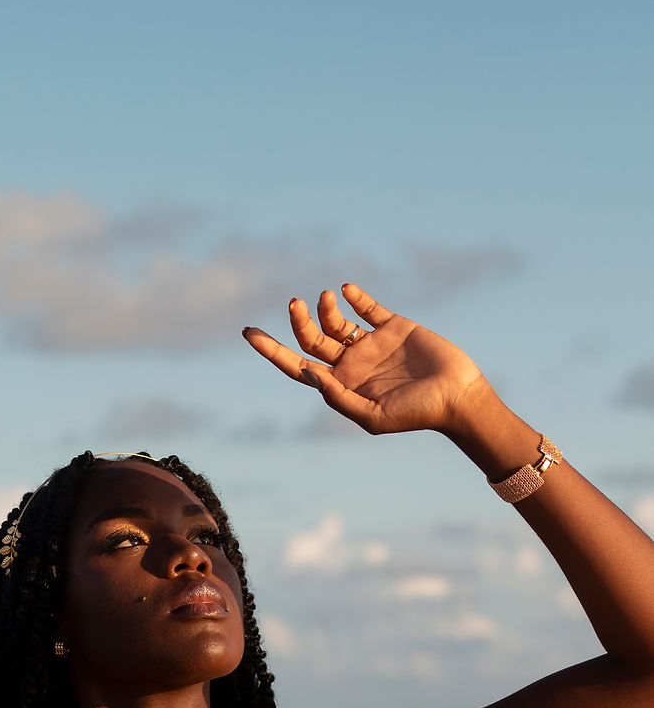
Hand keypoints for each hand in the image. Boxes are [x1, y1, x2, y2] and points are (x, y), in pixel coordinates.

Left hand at [242, 283, 485, 435]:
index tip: (249, 332)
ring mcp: (371, 343)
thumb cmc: (416, 414)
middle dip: (298, 321)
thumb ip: (338, 397)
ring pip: (335, 321)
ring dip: (325, 307)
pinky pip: (368, 307)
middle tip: (295, 304)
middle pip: (311, 339)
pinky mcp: (394, 326)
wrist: (458, 397)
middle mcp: (351, 363)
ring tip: (325, 297)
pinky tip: (346, 291)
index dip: (272, 350)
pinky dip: (355, 297)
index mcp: (341, 385)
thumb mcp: (372, 416)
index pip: (297, 366)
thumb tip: (308, 371)